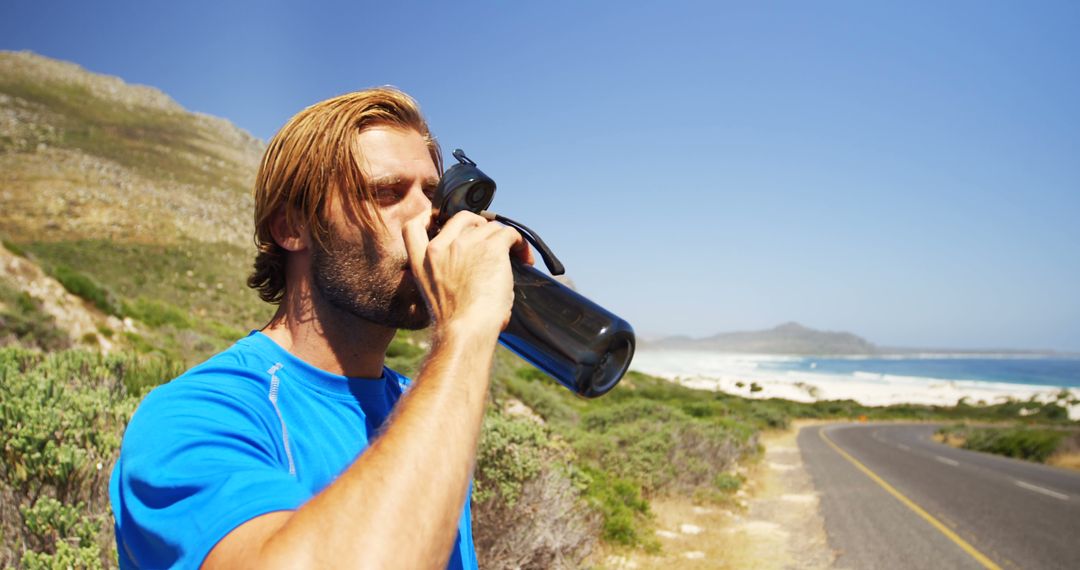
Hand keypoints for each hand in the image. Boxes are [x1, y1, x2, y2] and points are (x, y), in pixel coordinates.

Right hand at [402, 211, 533, 334]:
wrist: (465, 332)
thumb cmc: (456, 326)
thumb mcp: (436, 295)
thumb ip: (445, 273)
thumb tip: (473, 266)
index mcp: (421, 261)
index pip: (414, 226)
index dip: (428, 216)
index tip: (442, 218)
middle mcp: (440, 248)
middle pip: (462, 218)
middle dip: (478, 225)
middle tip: (492, 242)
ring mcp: (464, 244)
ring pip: (490, 227)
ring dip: (504, 239)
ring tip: (515, 256)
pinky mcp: (490, 248)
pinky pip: (509, 233)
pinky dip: (519, 242)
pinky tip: (523, 257)